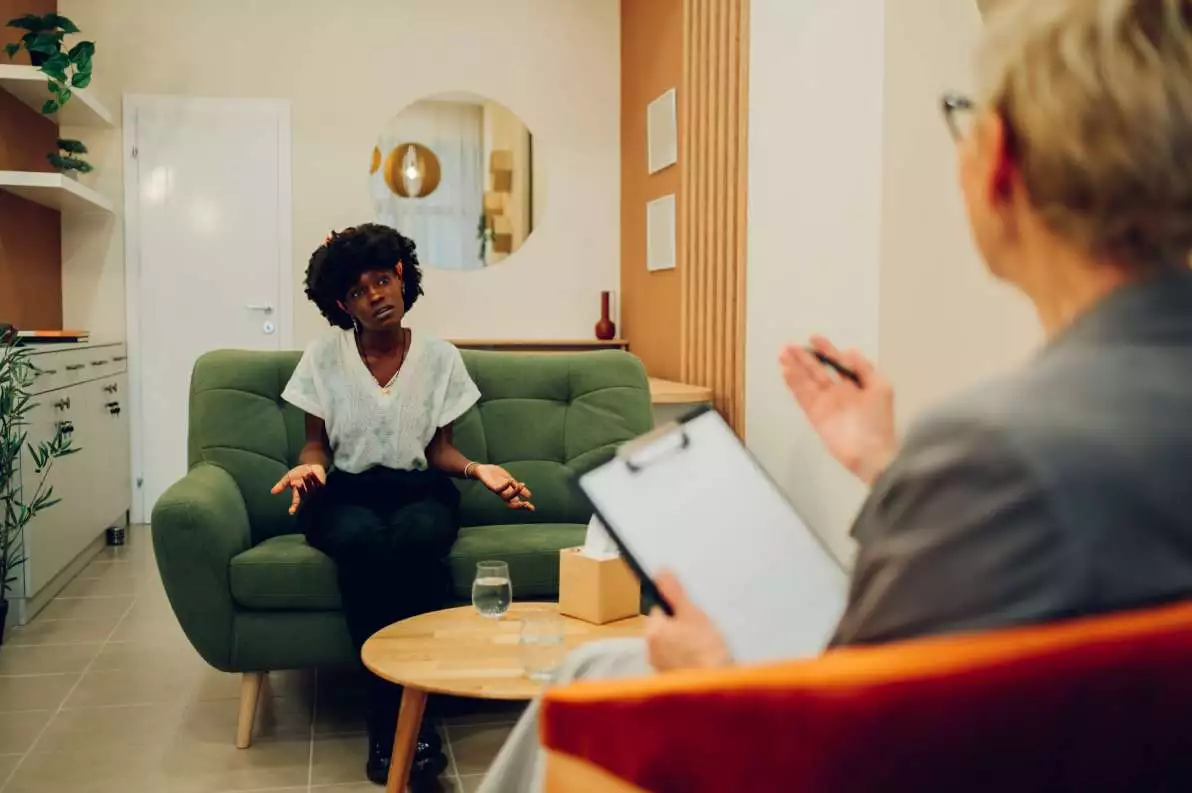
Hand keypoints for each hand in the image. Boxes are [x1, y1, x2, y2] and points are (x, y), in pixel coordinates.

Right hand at [270, 463, 326, 514]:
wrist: (310, 465)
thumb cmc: (299, 472)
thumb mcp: (288, 477)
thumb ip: (281, 485)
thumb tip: (272, 492)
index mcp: (298, 493)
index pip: (295, 501)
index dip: (294, 507)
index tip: (291, 512)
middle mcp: (306, 493)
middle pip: (304, 496)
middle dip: (301, 489)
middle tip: (298, 483)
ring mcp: (314, 490)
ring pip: (311, 490)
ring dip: (307, 481)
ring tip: (305, 474)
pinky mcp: (322, 485)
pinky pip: (318, 484)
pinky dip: (314, 478)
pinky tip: (311, 473)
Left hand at [473, 464, 534, 510]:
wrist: (482, 470)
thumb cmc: (495, 475)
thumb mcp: (509, 480)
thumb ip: (517, 487)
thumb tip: (529, 495)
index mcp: (508, 492)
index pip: (517, 502)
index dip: (524, 506)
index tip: (532, 509)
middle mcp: (502, 494)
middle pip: (511, 503)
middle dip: (519, 505)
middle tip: (527, 503)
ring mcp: (497, 491)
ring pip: (506, 497)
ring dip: (514, 493)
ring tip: (521, 485)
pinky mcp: (491, 486)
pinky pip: (498, 489)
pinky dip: (504, 486)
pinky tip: (510, 482)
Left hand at [646, 571, 731, 672]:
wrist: (715, 690)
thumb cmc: (705, 651)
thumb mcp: (692, 614)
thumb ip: (675, 593)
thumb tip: (659, 571)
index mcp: (652, 632)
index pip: (659, 609)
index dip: (677, 607)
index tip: (693, 611)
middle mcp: (651, 651)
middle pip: (666, 628)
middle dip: (683, 625)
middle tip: (703, 627)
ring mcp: (661, 668)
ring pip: (673, 645)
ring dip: (686, 642)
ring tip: (707, 645)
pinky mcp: (673, 681)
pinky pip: (680, 662)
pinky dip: (690, 658)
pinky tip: (705, 660)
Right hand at [779, 336, 897, 484]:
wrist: (872, 453)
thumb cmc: (879, 422)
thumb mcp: (881, 388)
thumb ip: (865, 369)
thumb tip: (850, 352)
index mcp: (855, 385)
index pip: (837, 363)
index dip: (826, 350)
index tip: (814, 338)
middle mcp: (838, 392)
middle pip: (817, 370)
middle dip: (804, 357)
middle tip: (789, 346)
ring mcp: (826, 404)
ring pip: (806, 381)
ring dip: (794, 368)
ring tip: (783, 354)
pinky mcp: (815, 415)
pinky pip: (802, 396)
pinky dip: (794, 383)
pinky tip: (786, 371)